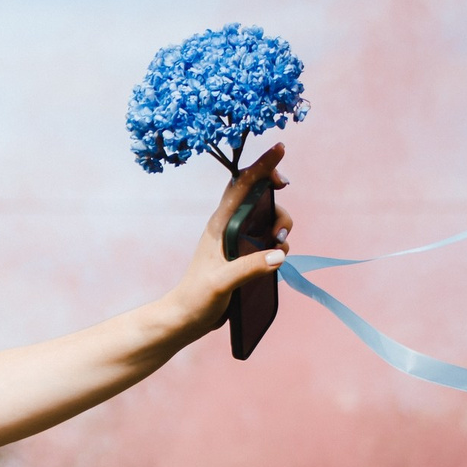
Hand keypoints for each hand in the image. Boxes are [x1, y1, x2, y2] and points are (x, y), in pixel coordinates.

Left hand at [162, 142, 295, 339]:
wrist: (186, 318)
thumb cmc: (196, 299)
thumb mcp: (222, 283)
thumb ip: (249, 267)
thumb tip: (279, 253)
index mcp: (219, 225)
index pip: (241, 185)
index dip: (261, 165)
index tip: (280, 148)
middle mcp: (228, 227)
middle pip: (259, 198)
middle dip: (278, 204)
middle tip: (280, 229)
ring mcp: (236, 240)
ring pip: (267, 218)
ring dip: (280, 227)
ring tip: (279, 246)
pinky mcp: (243, 254)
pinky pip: (267, 237)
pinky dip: (278, 242)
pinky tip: (277, 257)